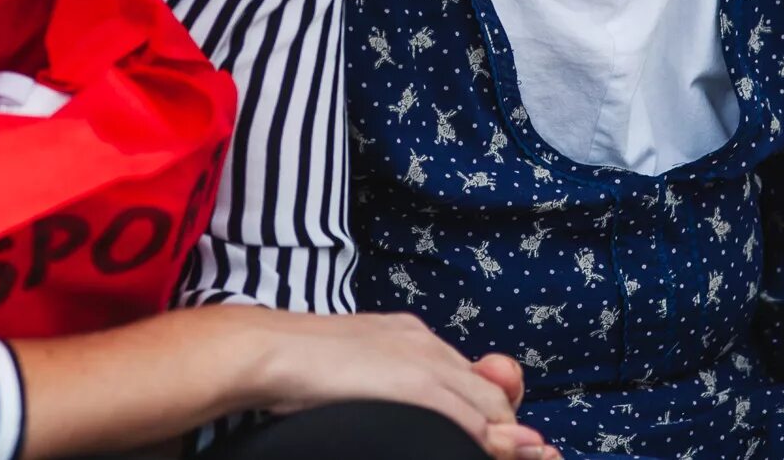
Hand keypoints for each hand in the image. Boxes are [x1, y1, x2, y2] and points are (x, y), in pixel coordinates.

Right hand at [254, 312, 552, 459]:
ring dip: (502, 440)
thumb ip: (385, 382)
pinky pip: (470, 421)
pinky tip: (485, 456)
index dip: (487, 411)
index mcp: (412, 335)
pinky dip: (485, 443)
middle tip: (511, 456)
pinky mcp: (418, 385)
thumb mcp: (353, 368)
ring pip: (489, 408)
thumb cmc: (297, 367)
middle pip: (490, 391)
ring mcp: (424, 362)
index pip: (470, 376)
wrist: (271, 351)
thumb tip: (396, 404)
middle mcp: (426, 343)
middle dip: (505, 428)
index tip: (490, 438)